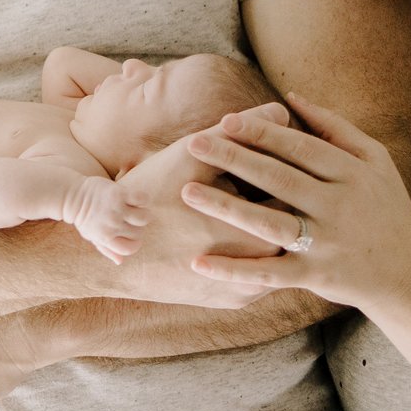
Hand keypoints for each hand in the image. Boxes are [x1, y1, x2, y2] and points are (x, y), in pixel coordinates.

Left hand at [62, 175, 144, 263]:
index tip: (130, 235)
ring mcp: (115, 209)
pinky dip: (143, 199)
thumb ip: (106, 249)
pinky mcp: (118, 193)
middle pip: (139, 233)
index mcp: (105, 238)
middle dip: (137, 227)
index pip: (131, 249)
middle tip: (129, 219)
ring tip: (134, 209)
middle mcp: (110, 225)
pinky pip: (142, 199)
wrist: (71, 195)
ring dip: (143, 213)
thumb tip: (120, 262)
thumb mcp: (92, 236)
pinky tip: (134, 199)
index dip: (134, 243)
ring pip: (145, 218)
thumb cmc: (84, 217)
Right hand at [102, 131, 283, 308]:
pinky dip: (260, 256)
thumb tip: (281, 110)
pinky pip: (261, 276)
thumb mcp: (191, 156)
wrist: (111, 247)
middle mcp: (260, 267)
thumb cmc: (149, 196)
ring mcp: (248, 288)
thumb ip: (239, 132)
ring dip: (279, 233)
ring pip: (282, 257)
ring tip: (269, 209)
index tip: (292, 165)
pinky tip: (248, 235)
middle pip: (297, 230)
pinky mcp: (233, 300)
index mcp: (260, 228)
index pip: (298, 198)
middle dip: (294, 207)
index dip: (296, 177)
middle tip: (285, 187)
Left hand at [179, 96, 410, 311]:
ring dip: (227, 209)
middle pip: (280, 179)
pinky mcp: (316, 277)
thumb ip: (335, 128)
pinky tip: (199, 262)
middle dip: (235, 159)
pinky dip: (234, 270)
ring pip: (271, 223)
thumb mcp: (376, 163)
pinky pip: (269, 273)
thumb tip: (291, 98)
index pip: (302, 148)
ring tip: (188, 192)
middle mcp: (341, 207)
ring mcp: (328, 244)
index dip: (263, 133)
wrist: (410, 276)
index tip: (226, 120)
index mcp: (354, 174)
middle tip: (193, 143)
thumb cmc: (387, 210)